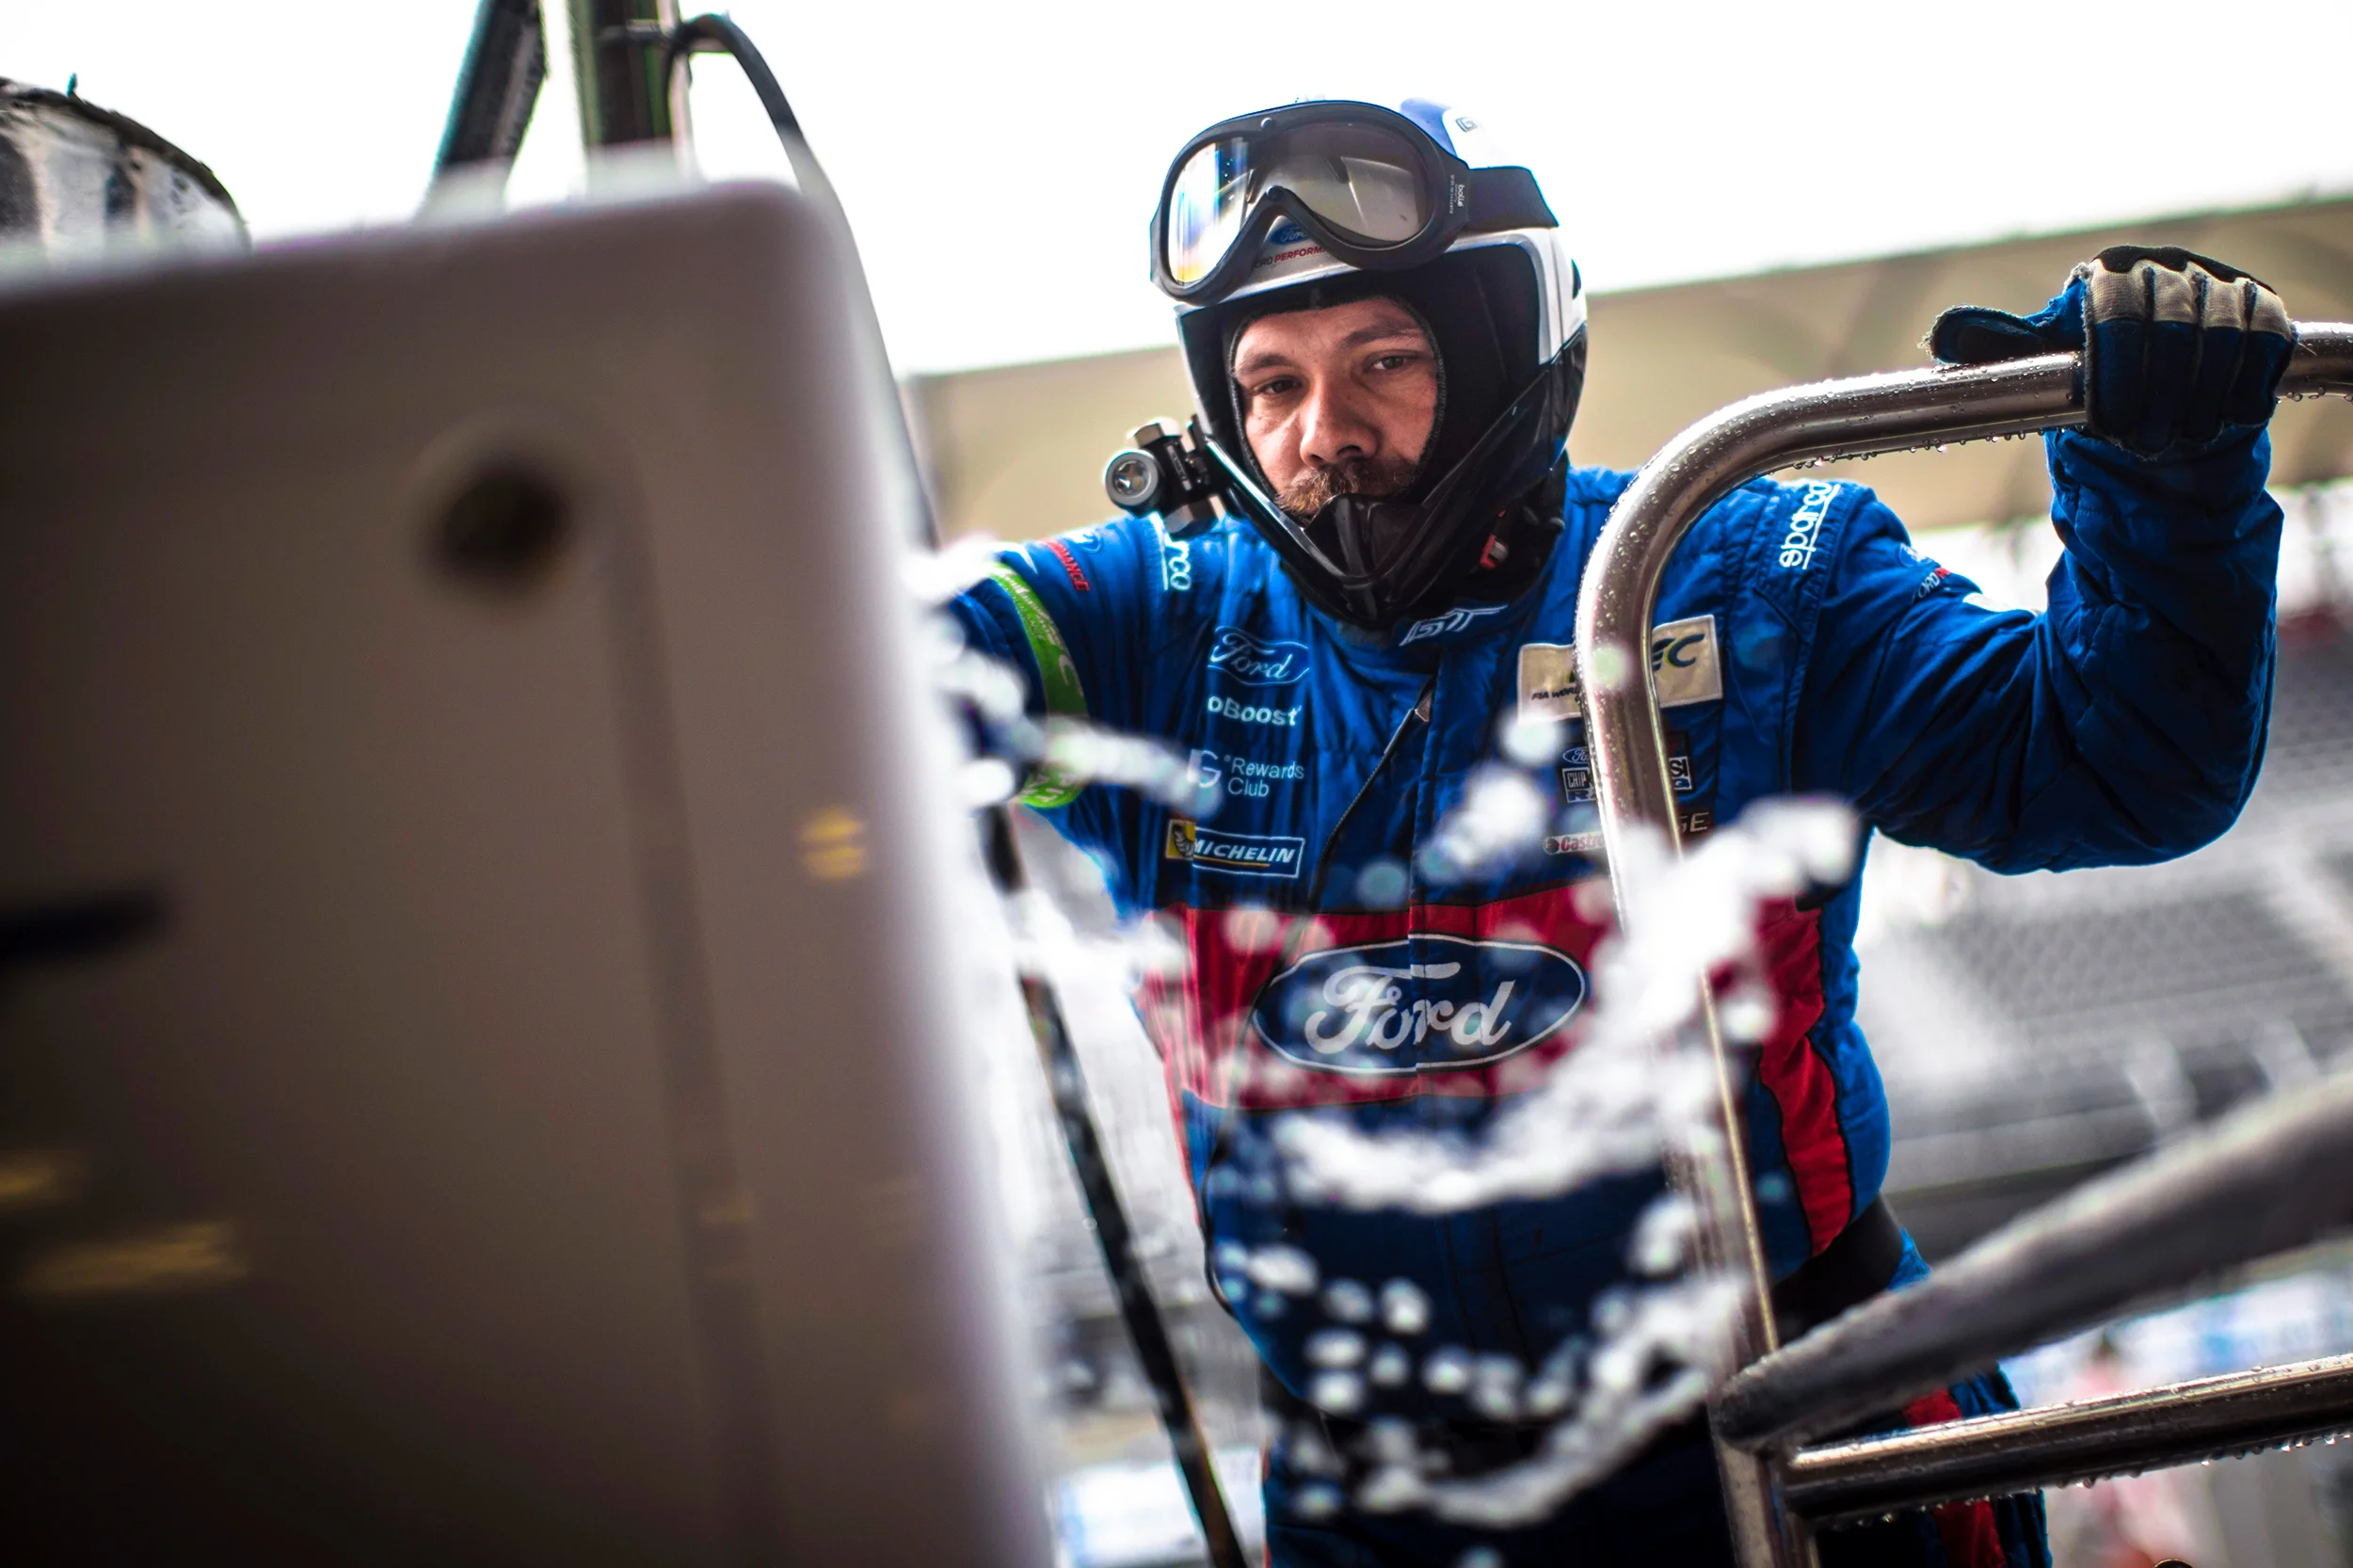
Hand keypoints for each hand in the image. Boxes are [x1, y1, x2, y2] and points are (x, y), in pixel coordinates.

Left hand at [1929, 245, 2292, 458]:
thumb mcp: (2042, 368)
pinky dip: (2244, 384)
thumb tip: (1944, 335)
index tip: (2108, 425)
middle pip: (2173, 325)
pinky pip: (2266, 339)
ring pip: (2223, 334)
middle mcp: (2164, 264)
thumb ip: (2000, 350)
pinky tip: (2222, 418)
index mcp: (2106, 272)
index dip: (2116, 372)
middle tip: (2141, 444)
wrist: (2156, 401)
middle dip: (2158, 394)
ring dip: (2199, 398)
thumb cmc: (2090, 381)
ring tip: (2176, 439)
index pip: (2115, 310)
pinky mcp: (2262, 305)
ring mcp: (2217, 282)